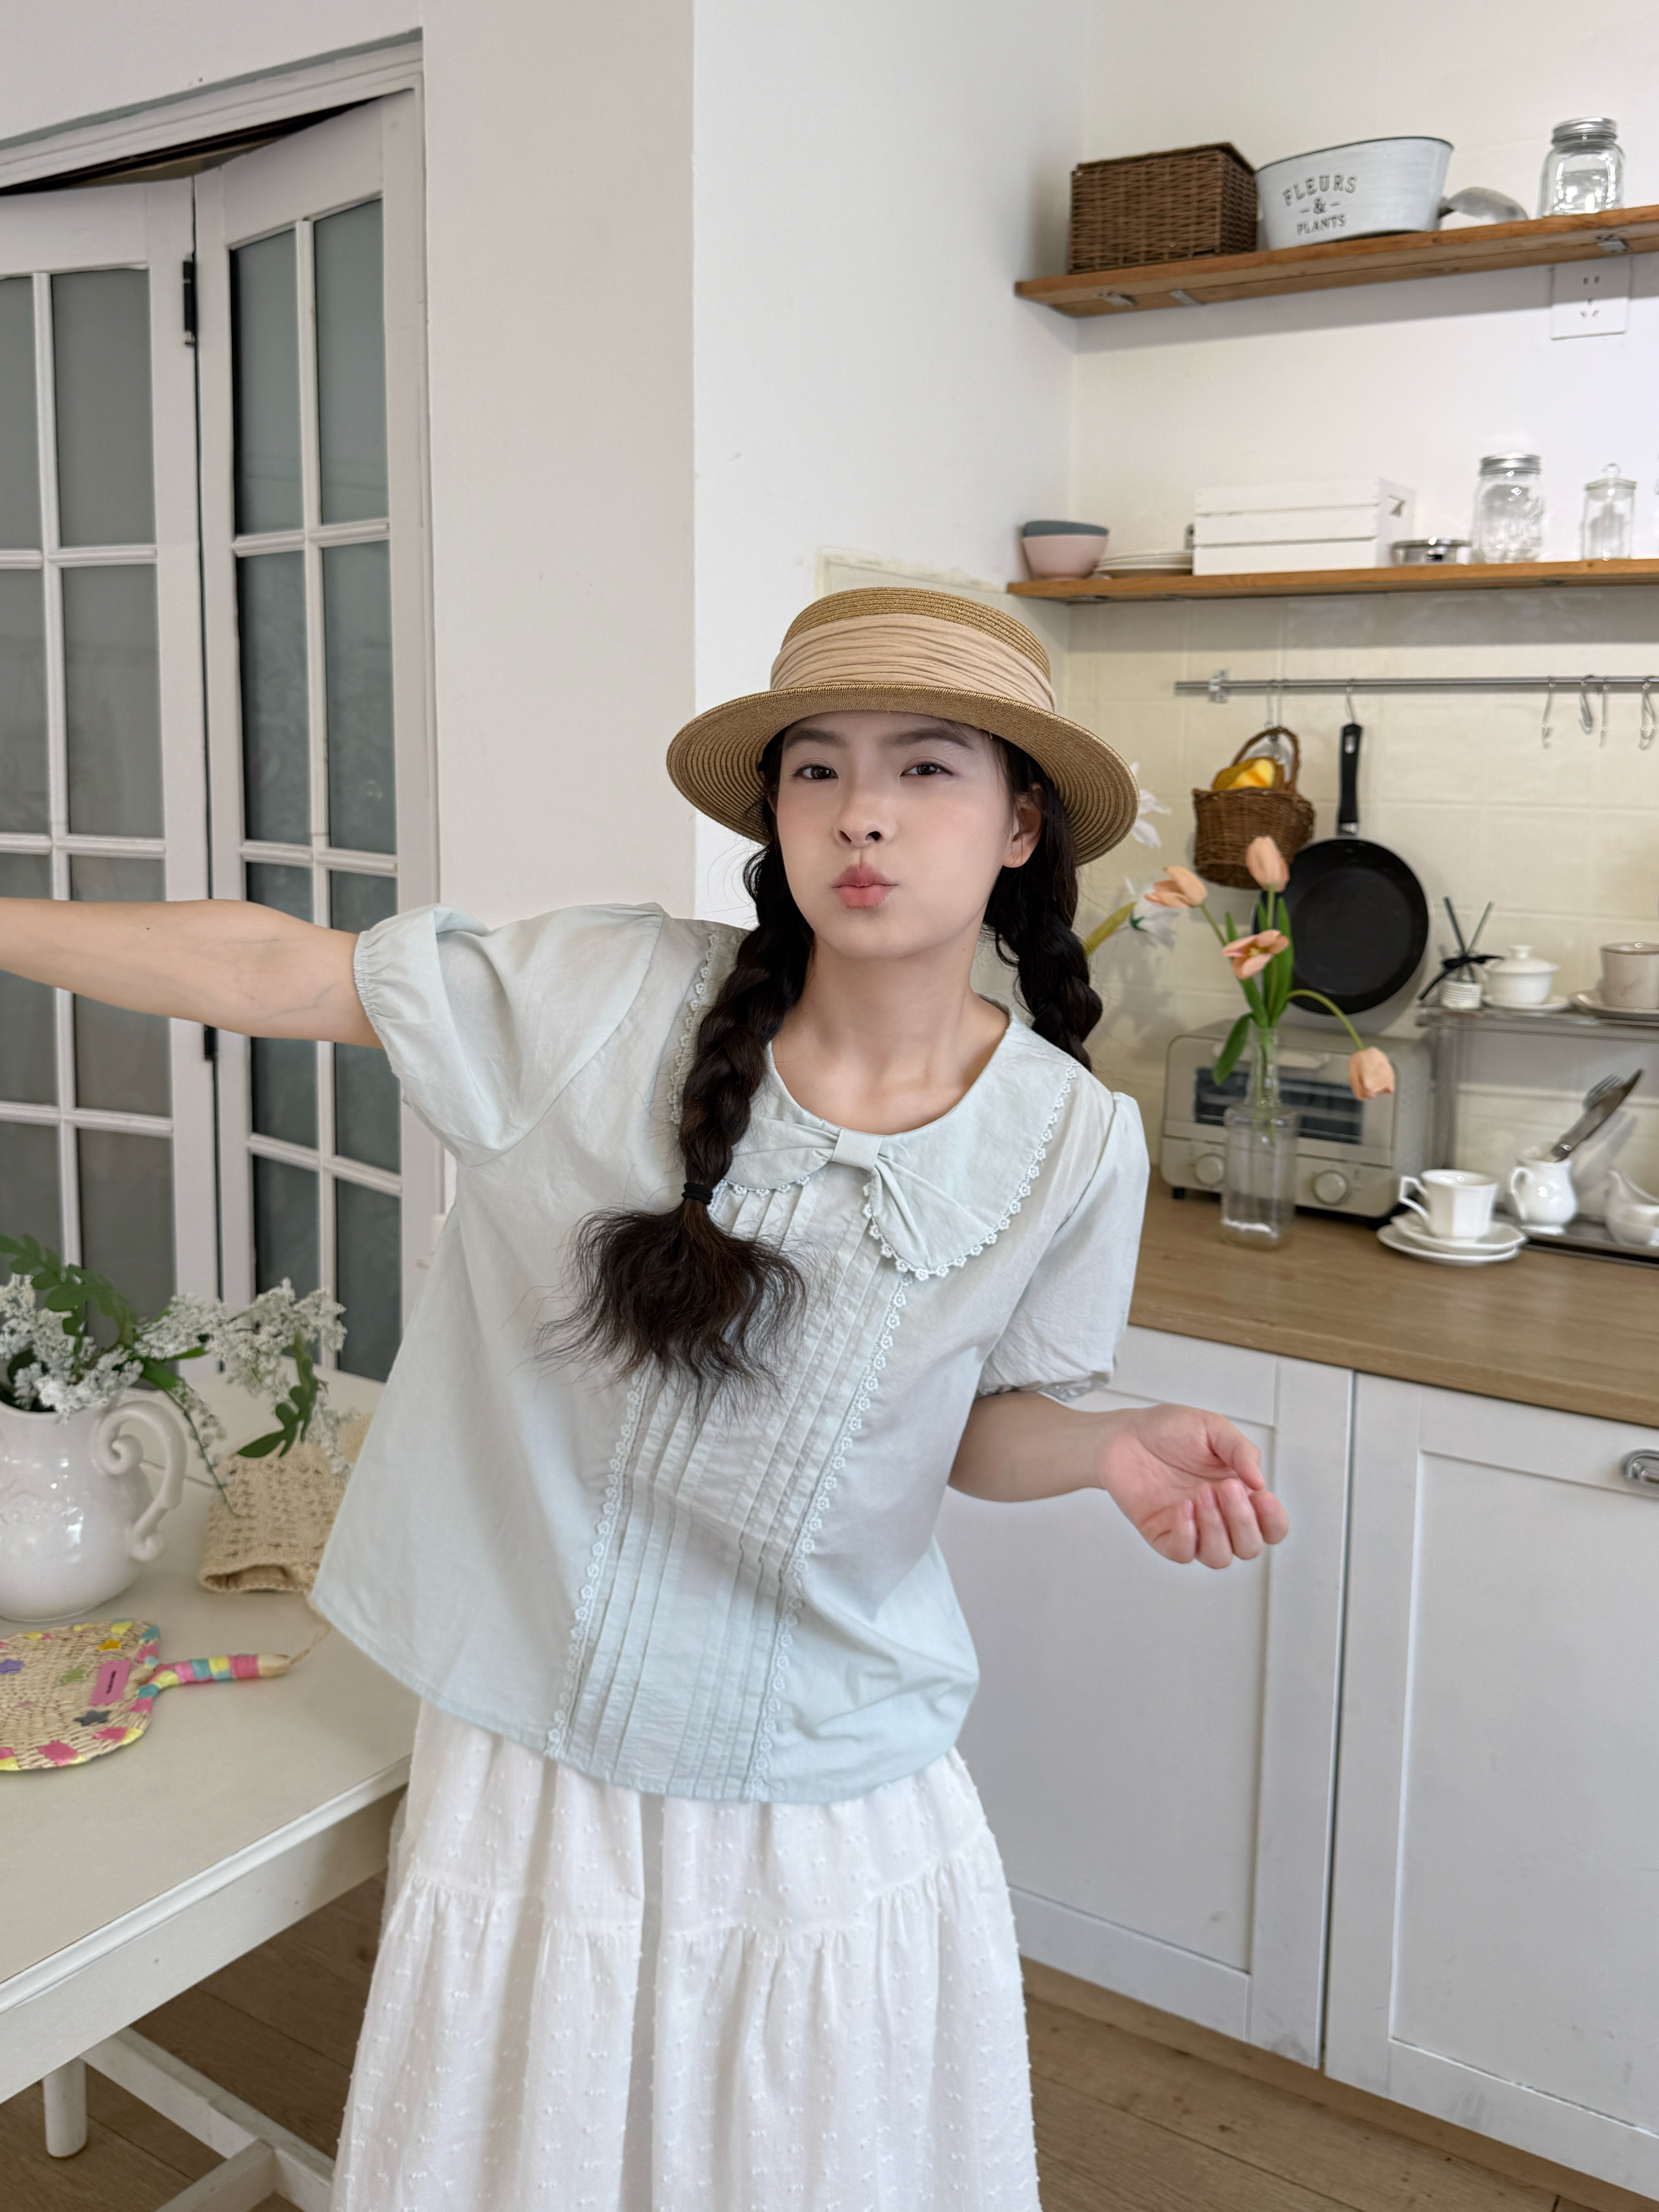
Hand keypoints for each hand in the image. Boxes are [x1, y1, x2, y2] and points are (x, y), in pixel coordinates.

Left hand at [1096, 1402, 1288, 1567]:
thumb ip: (1241, 1451)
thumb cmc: (1169, 1430)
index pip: (1271, 1527)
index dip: (1273, 1521)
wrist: (1124, 1432)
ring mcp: (1191, 1529)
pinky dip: (1187, 1535)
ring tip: (1200, 1493)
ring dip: (1216, 1529)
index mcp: (1239, 1495)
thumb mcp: (1212, 1427)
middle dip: (1243, 1521)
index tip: (1262, 1496)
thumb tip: (1260, 1481)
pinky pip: (1182, 1553)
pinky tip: (1182, 1507)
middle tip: (1226, 1487)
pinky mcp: (1162, 1534)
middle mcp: (1219, 1517)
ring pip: (1219, 1557)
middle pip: (1249, 1547)